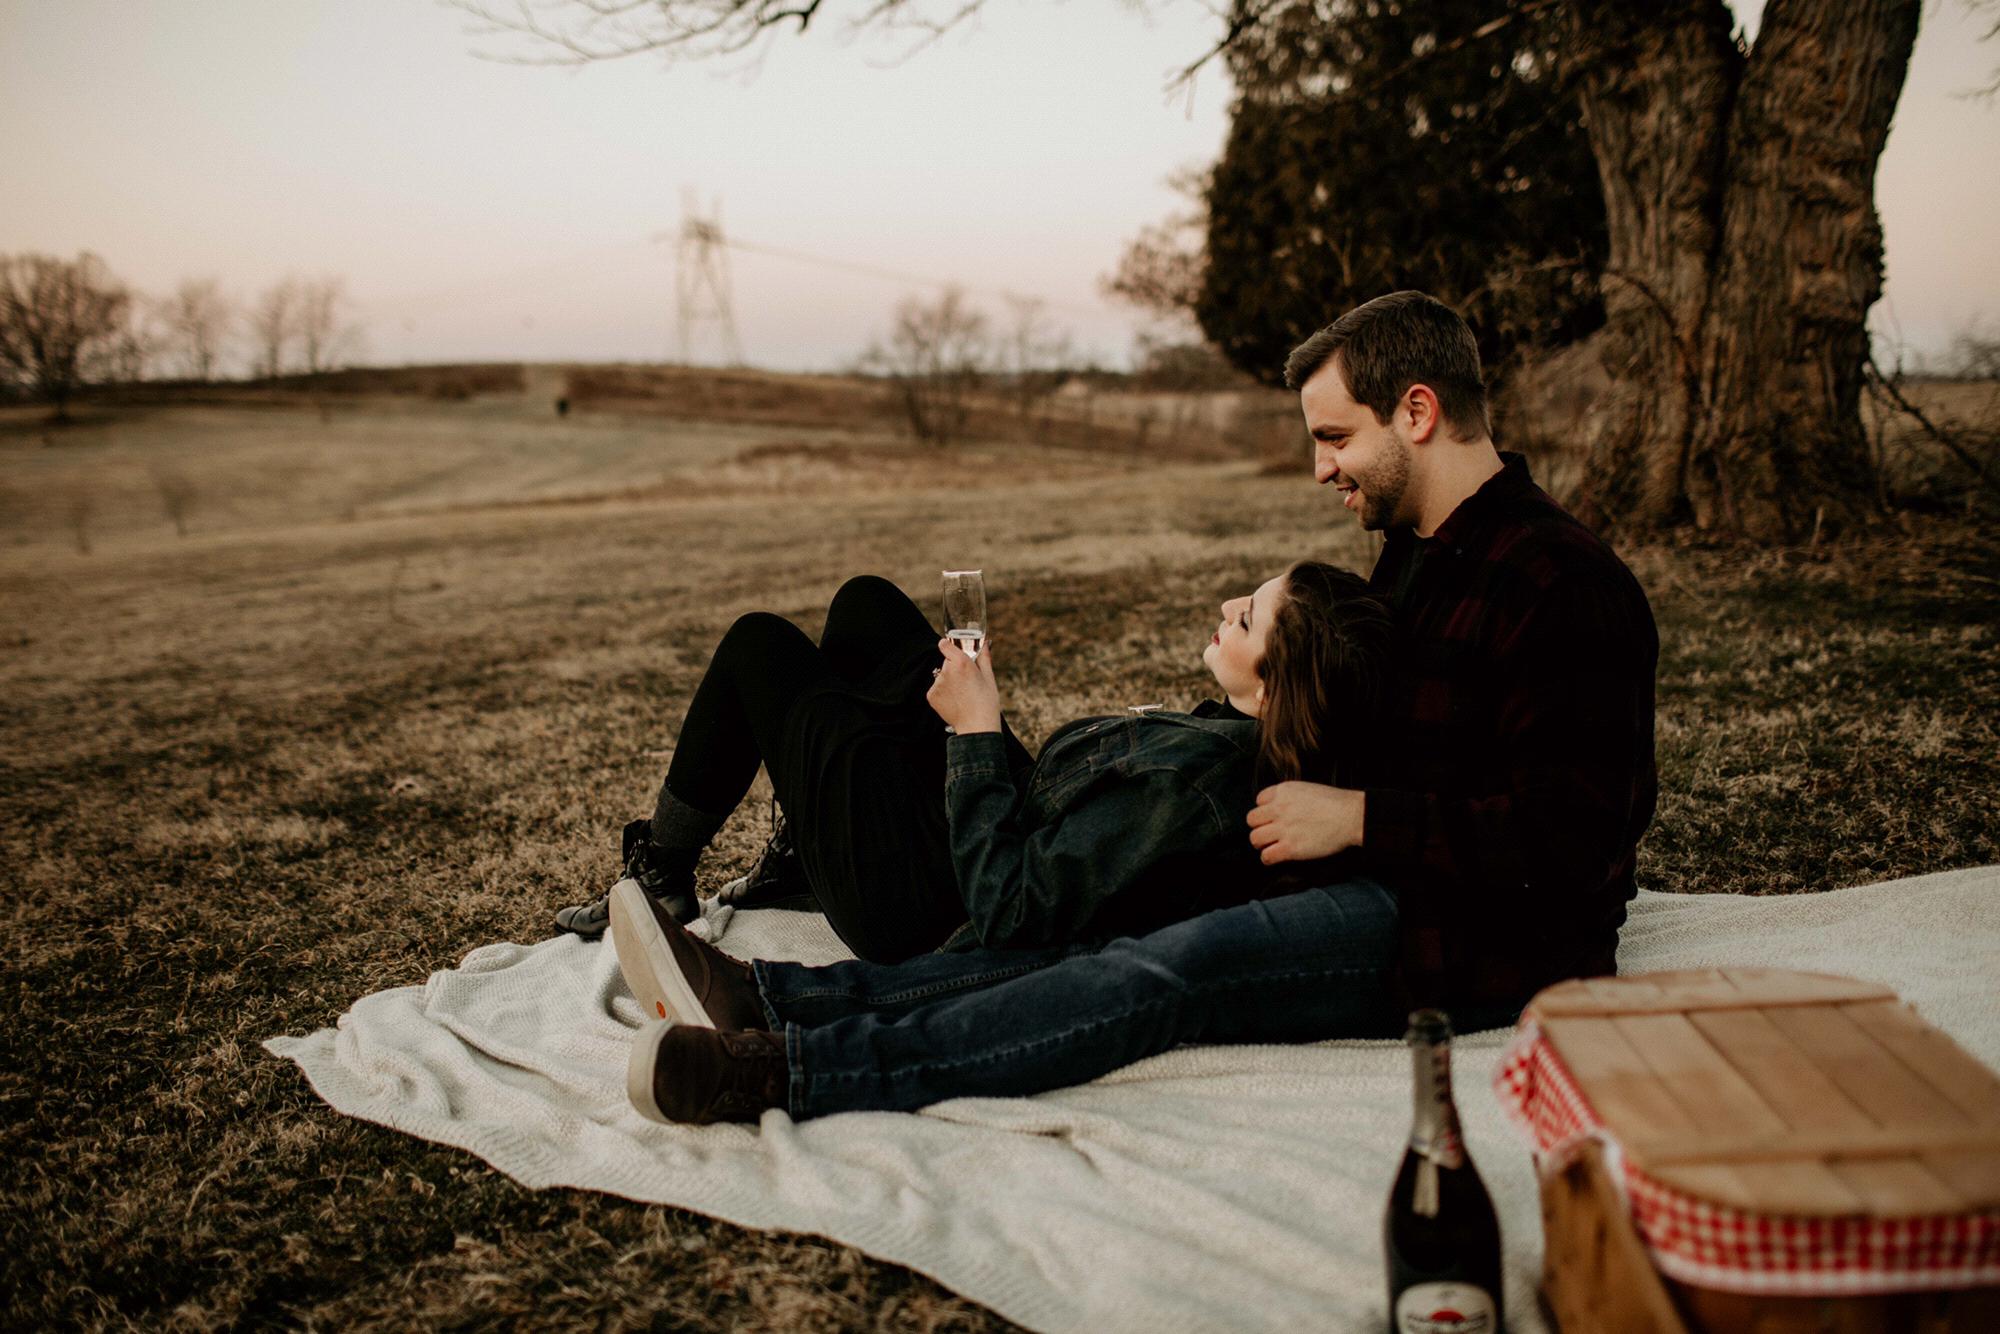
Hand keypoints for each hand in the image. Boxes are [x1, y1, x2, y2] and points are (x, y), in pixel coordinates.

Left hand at [927, 636, 1002, 733]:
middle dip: (954, 667)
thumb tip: (986, 643)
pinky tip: (955, 701)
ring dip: (949, 681)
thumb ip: (984, 657)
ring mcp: (937, 684)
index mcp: (961, 663)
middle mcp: (946, 671)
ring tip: (962, 694)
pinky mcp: (931, 696)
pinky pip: (937, 689)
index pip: (945, 645)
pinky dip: (944, 693)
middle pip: (946, 663)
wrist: (976, 726)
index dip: (948, 646)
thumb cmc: (986, 702)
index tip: (952, 650)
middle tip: (967, 681)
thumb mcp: (989, 677)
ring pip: (942, 677)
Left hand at [1246, 782, 1363, 864]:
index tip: (1275, 817)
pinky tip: (1277, 856)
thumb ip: (1290, 797)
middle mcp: (1279, 808)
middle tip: (1269, 833)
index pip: (1259, 800)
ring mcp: (1283, 829)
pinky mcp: (1290, 848)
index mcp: (1283, 791)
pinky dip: (1268, 858)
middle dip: (1259, 827)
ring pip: (1255, 838)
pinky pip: (1266, 856)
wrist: (1352, 816)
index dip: (1266, 810)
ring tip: (1271, 845)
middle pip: (1252, 820)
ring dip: (1261, 843)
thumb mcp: (1307, 789)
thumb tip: (1280, 809)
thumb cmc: (1336, 803)